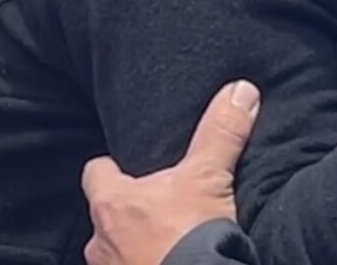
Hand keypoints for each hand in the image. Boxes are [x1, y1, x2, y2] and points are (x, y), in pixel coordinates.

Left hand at [82, 81, 259, 264]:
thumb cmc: (186, 242)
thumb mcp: (209, 178)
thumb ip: (221, 133)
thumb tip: (240, 90)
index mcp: (112, 202)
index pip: (96, 172)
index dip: (111, 166)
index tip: (127, 162)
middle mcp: (101, 241)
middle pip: (107, 214)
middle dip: (128, 211)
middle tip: (157, 203)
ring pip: (116, 250)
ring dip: (135, 245)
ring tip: (165, 239)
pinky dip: (145, 264)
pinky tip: (168, 261)